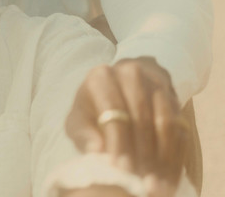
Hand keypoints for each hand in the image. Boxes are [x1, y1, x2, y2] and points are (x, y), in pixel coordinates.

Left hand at [65, 57, 187, 188]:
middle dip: (142, 153)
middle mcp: (129, 73)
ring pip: (164, 122)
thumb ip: (83, 134)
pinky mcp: (173, 98)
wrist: (119, 90)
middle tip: (142, 183)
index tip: (121, 168)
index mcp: (101, 77)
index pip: (113, 108)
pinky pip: (180, 128)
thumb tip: (96, 150)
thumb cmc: (94, 111)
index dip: (118, 140)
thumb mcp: (79, 120)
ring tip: (157, 187)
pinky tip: (169, 180)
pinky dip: (175, 157)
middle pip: (141, 115)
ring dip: (162, 158)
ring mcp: (154, 84)